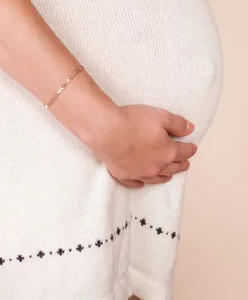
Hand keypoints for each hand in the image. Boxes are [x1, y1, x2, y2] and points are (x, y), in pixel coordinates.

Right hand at [82, 102, 196, 183]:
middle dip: (181, 164)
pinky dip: (140, 183)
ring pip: (156, 178)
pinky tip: (141, 183)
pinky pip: (135, 183)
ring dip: (165, 176)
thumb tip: (190, 129)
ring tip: (169, 175)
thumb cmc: (134, 121)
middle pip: (173, 167)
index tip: (192, 147)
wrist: (107, 130)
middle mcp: (156, 167)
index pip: (184, 152)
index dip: (190, 149)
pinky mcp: (123, 175)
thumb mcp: (160, 116)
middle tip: (185, 163)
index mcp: (167, 152)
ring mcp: (139, 173)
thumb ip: (177, 123)